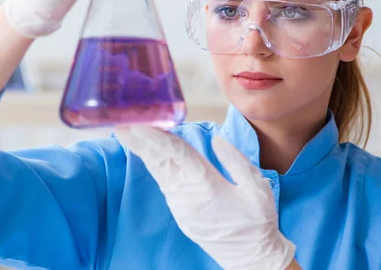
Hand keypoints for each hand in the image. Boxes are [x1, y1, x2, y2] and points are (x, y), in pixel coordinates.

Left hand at [115, 126, 295, 269]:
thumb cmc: (258, 222)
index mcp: (208, 185)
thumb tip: (217, 140)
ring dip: (144, 152)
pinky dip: (155, 166)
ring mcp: (181, 205)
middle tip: (122, 125)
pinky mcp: (180, 212)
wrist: (251, 258)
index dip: (158, 137)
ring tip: (130, 134)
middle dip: (140, 142)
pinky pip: (164, 183)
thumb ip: (236, 161)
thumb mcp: (257, 188)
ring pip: (159, 172)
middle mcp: (189, 195)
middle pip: (160, 161)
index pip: (178, 153)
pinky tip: (149, 154)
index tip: (141, 124)